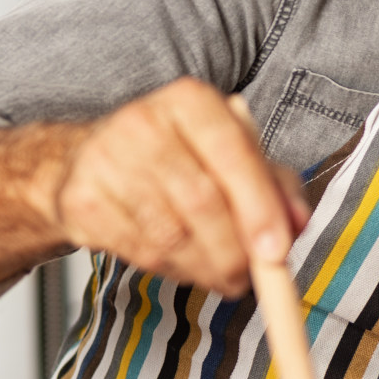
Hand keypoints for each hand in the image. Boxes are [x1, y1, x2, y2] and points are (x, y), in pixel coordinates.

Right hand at [46, 78, 309, 295]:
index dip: (259, 207)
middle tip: (250, 277)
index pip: (233, 153)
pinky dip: (170, 270)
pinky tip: (180, 261)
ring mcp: (104, 160)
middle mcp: (143, 121)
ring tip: (219, 272)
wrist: (88, 160)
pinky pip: (139, 251)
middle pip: (202, 201)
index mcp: (191, 102)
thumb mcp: (237, 158)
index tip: (277, 252)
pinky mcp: (80, 200)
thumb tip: (297, 224)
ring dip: (205, 268)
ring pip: (170, 235)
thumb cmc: (180, 158)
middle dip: (235, 252)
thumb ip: (277, 188)